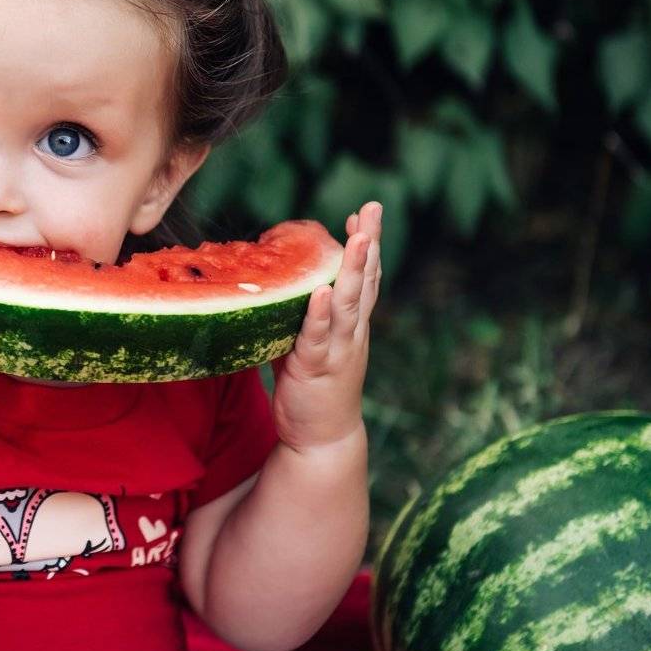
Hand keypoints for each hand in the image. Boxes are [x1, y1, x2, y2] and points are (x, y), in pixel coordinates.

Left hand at [270, 201, 382, 451]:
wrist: (322, 440)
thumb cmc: (312, 389)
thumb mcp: (308, 345)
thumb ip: (300, 317)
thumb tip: (277, 285)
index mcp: (351, 327)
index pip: (364, 279)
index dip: (366, 247)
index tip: (365, 214)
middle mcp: (351, 333)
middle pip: (365, 282)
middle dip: (369, 245)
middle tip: (373, 211)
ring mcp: (338, 350)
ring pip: (349, 304)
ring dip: (354, 271)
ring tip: (358, 240)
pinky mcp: (317, 368)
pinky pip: (319, 337)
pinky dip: (321, 314)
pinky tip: (321, 293)